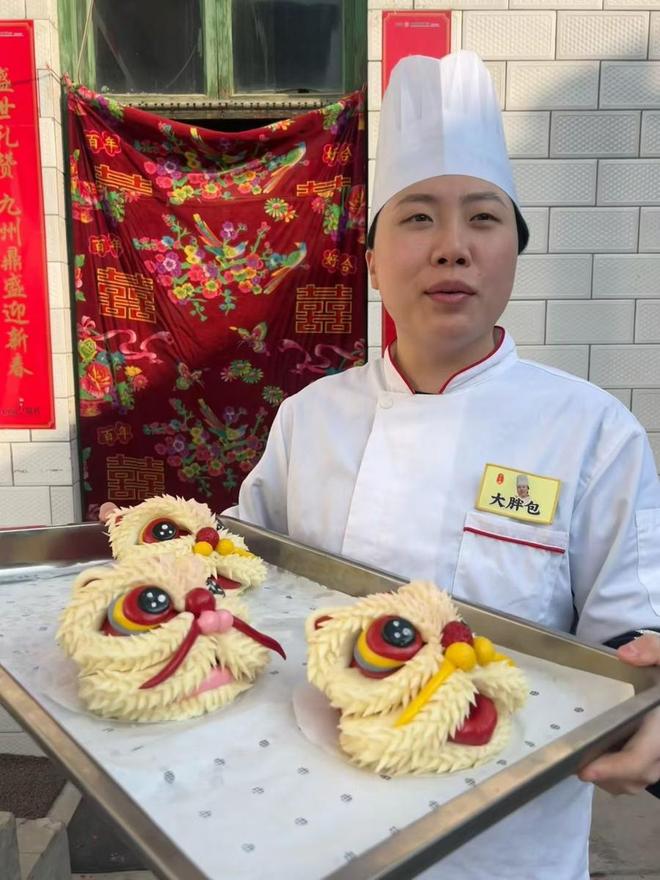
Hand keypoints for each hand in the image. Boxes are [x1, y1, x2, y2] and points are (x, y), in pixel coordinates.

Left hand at [578, 633, 659, 794]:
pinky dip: (614, 775)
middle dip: (602, 775)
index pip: (639, 759)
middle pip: (633, 778)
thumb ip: (652, 650)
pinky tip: (596, 756)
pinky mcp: (654, 762)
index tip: (584, 770)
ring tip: (581, 758)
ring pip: (632, 783)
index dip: (613, 769)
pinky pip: (633, 779)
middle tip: (571, 760)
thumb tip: (625, 655)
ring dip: (607, 777)